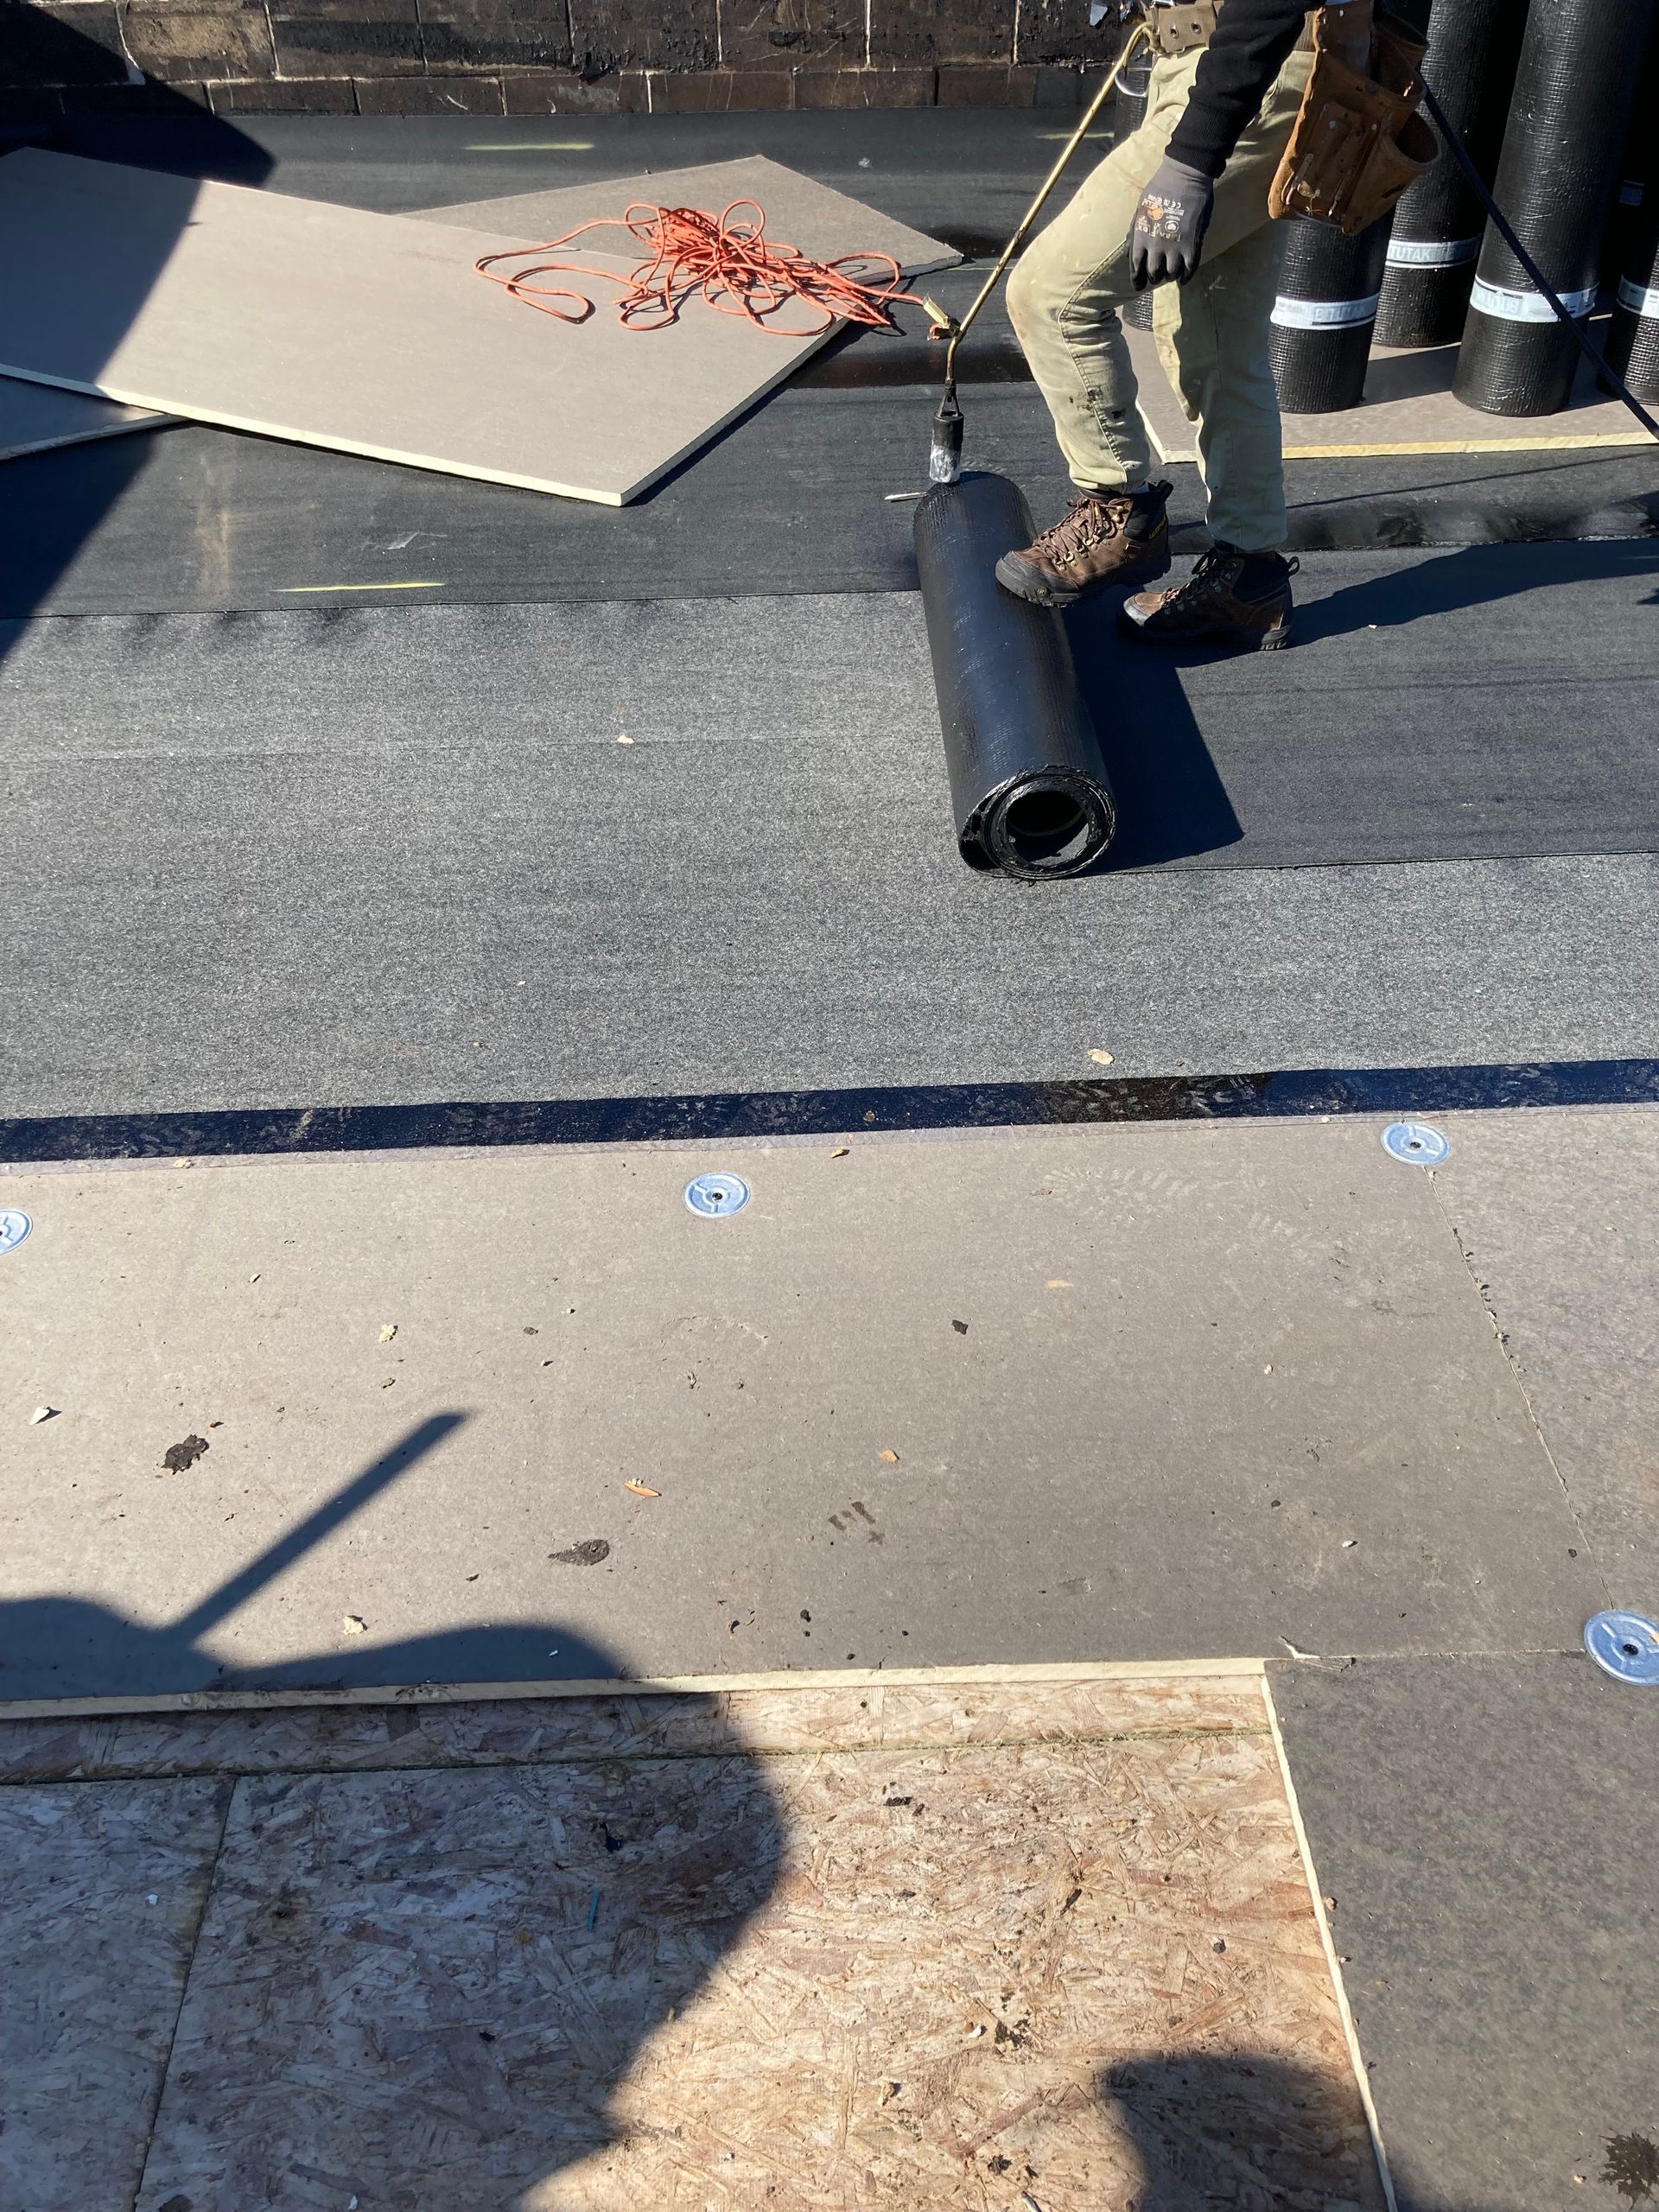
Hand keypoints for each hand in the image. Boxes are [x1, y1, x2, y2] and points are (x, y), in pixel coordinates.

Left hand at [1129, 156, 1215, 289]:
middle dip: (1154, 276)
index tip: (1138, 286)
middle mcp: (1156, 246)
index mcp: (1141, 236)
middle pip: (1154, 272)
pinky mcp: (1192, 244)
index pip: (1136, 266)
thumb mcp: (1140, 209)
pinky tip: (1183, 279)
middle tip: (1157, 276)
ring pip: (1171, 272)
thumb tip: (1127, 253)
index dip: (1136, 279)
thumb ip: (1134, 232)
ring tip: (1171, 273)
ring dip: (1170, 275)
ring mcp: (1175, 246)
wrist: (1184, 176)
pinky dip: (1186, 276)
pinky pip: (1189, 268)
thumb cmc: (1160, 188)